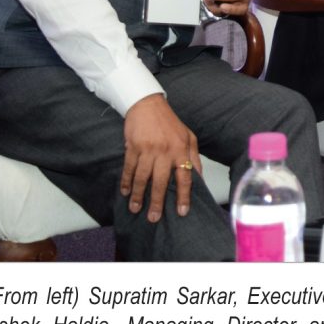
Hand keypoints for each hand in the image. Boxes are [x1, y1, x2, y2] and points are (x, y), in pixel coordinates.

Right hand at [120, 94, 200, 221]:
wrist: (148, 105)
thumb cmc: (170, 123)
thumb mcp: (189, 137)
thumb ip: (193, 157)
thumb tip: (198, 178)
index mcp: (182, 150)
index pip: (185, 177)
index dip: (183, 196)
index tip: (181, 211)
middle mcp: (166, 151)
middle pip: (161, 182)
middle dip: (157, 202)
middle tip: (154, 218)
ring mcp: (148, 149)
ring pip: (142, 178)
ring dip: (138, 196)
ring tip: (135, 209)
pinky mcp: (133, 147)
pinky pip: (129, 168)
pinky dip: (126, 182)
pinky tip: (124, 192)